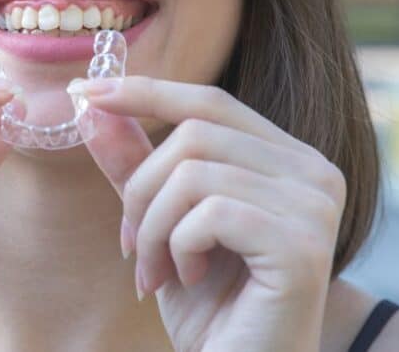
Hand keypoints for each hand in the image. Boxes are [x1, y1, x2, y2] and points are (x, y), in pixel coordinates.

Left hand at [75, 76, 346, 351]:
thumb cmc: (208, 306)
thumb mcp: (160, 223)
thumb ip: (135, 163)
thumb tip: (92, 104)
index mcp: (288, 159)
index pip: (209, 102)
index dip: (145, 91)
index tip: (84, 93)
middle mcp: (314, 173)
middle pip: (194, 133)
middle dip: (141, 189)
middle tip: (131, 245)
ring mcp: (314, 207)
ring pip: (193, 172)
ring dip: (154, 227)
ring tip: (158, 272)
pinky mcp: (302, 244)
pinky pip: (209, 213)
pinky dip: (178, 247)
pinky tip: (187, 279)